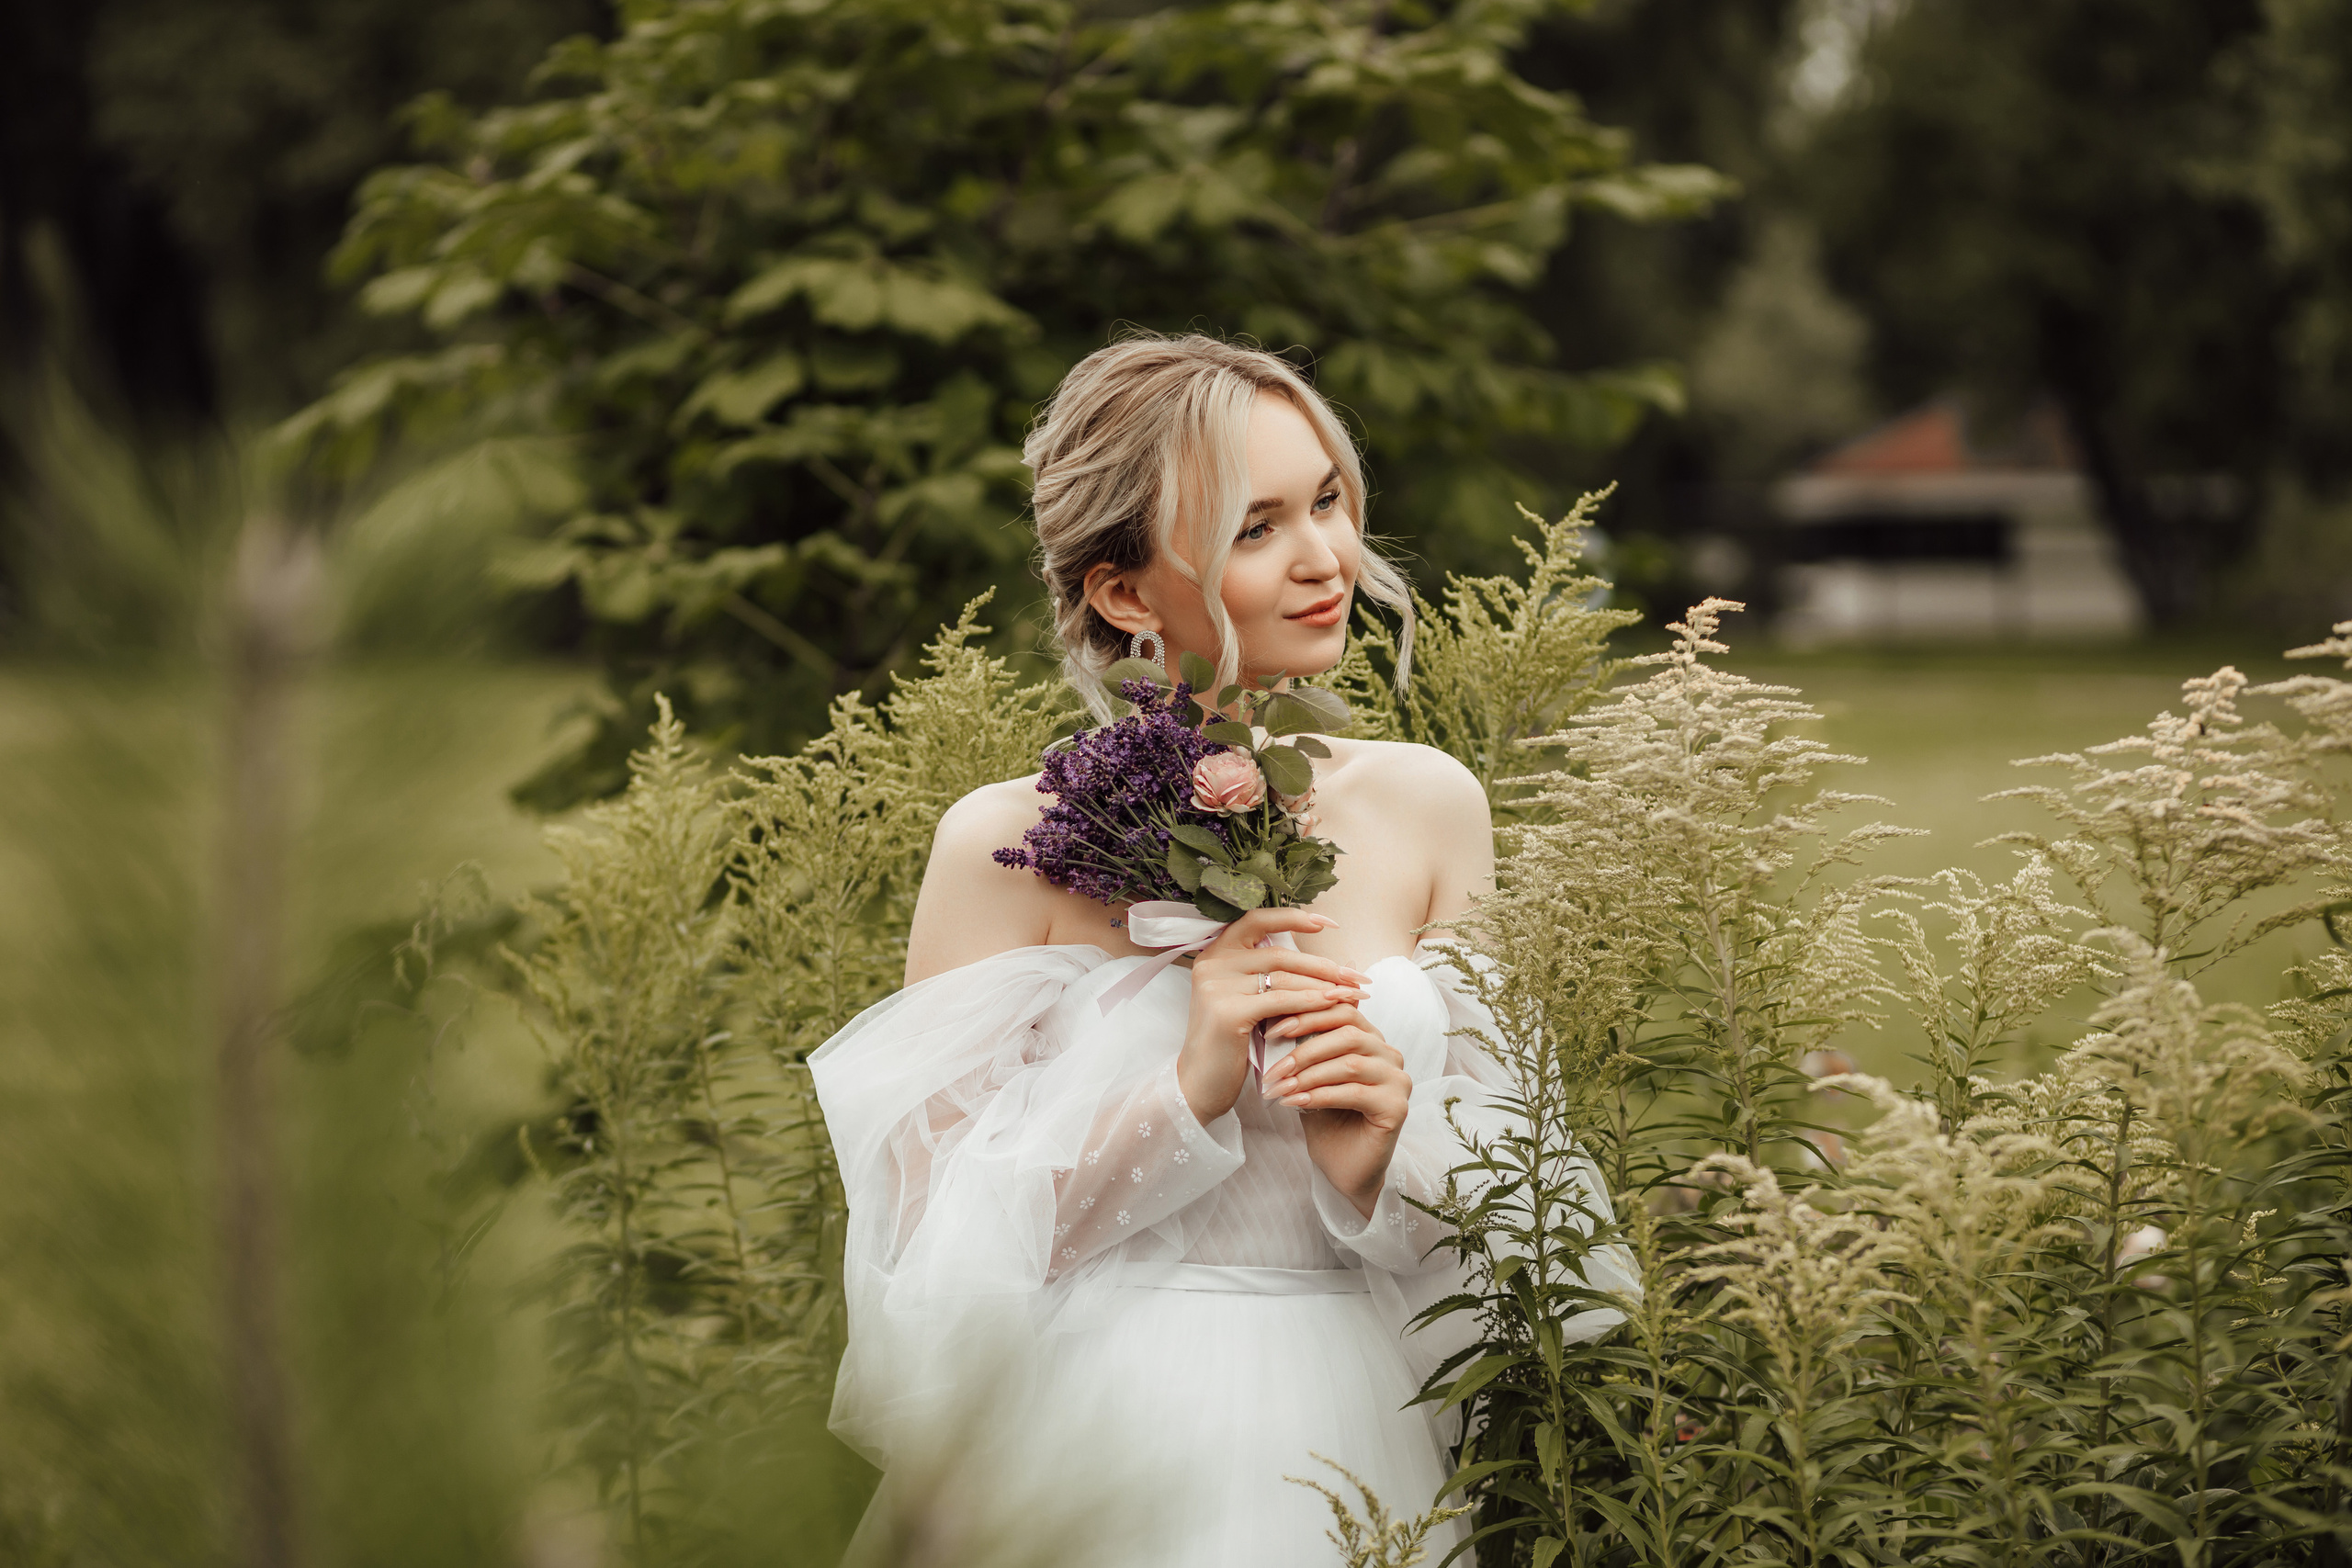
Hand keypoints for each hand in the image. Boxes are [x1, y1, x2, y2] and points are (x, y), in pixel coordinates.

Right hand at [1177, 909, 1369, 1126]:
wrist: (1200, 1084)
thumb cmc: (1231, 1045)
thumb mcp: (1252, 1003)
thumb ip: (1278, 980)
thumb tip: (1337, 966)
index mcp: (1216, 953)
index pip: (1257, 919)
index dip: (1294, 917)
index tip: (1329, 923)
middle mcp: (1212, 963)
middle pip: (1280, 954)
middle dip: (1323, 966)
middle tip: (1356, 977)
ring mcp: (1216, 985)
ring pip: (1283, 977)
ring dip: (1324, 985)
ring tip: (1353, 993)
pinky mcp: (1226, 1010)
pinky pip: (1280, 1001)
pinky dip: (1310, 1001)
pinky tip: (1332, 1004)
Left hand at [1260, 1002, 1409, 1217]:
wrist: (1343, 1169)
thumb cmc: (1326, 1121)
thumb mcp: (1310, 1078)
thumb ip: (1303, 1050)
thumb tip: (1271, 1020)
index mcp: (1372, 1040)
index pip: (1343, 1011)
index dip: (1307, 1015)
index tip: (1271, 1029)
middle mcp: (1390, 1055)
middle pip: (1348, 1033)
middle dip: (1304, 1049)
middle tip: (1272, 1068)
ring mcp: (1398, 1081)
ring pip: (1350, 1063)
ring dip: (1308, 1075)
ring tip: (1279, 1088)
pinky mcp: (1397, 1107)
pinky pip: (1354, 1093)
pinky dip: (1319, 1096)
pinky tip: (1294, 1103)